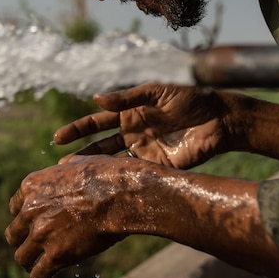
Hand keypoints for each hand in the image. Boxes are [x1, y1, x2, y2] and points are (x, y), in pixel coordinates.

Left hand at [5, 155, 152, 277]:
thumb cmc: (105, 175)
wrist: (118, 194)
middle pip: (14, 233)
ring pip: (22, 256)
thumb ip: (63, 168)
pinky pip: (38, 274)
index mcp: (32, 186)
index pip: (15, 208)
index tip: (32, 224)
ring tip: (36, 266)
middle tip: (33, 246)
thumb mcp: (77, 162)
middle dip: (23, 240)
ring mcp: (41, 233)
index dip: (24, 218)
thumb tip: (63, 167)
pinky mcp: (56, 254)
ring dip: (28, 261)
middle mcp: (30, 209)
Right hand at [55, 83, 235, 168]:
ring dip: (95, 170)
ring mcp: (144, 151)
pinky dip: (119, 180)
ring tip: (75, 179)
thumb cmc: (190, 96)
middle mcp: (132, 133)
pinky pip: (135, 175)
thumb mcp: (156, 90)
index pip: (97, 122)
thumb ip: (128, 97)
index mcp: (130, 113)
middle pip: (100, 146)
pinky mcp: (158, 167)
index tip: (58, 137)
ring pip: (113, 163)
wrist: (221, 117)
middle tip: (60, 166)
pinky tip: (105, 187)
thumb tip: (96, 98)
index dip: (78, 129)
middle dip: (81, 154)